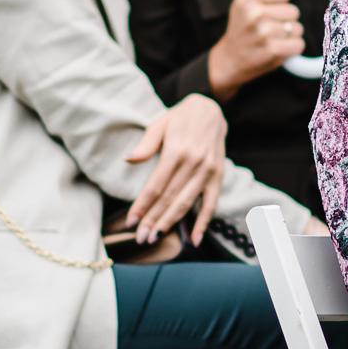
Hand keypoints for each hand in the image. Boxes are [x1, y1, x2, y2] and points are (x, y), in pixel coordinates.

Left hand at [124, 94, 226, 243]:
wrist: (211, 108)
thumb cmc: (180, 117)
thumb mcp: (160, 123)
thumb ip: (146, 144)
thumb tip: (129, 159)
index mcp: (176, 151)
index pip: (156, 186)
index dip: (142, 205)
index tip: (131, 221)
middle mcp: (194, 163)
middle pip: (169, 198)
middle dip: (153, 220)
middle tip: (141, 237)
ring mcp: (208, 170)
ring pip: (187, 203)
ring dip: (171, 223)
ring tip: (156, 237)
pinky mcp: (218, 175)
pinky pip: (212, 203)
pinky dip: (204, 222)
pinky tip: (196, 239)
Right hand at [207, 0, 303, 94]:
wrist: (229, 61)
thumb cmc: (240, 27)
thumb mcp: (241, 0)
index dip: (280, 3)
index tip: (270, 10)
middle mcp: (254, 13)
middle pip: (293, 11)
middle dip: (285, 21)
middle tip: (269, 28)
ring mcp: (263, 33)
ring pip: (297, 28)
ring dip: (288, 36)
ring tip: (272, 39)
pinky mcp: (272, 51)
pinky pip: (298, 44)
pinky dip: (291, 49)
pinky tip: (277, 49)